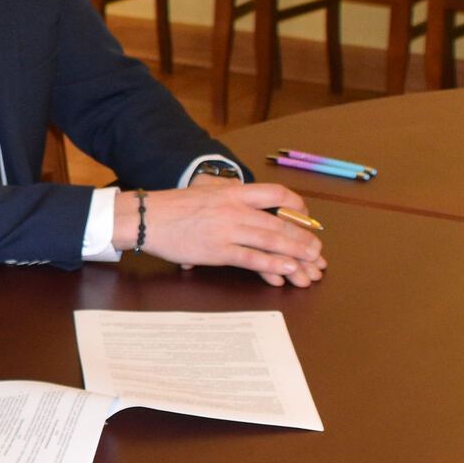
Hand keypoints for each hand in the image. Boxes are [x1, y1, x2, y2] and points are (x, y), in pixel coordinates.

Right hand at [114, 182, 325, 286]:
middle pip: (280, 222)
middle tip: (318, 251)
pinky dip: (272, 265)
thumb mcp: (205, 192)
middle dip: (303, 238)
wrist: (145, 218)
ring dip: (296, 253)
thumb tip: (245, 204)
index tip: (306, 216)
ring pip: (271, 241)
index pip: (275, 193)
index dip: (296, 205)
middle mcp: (235, 209)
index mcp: (233, 192)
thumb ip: (228, 197)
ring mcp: (227, 230)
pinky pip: (252, 258)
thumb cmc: (172, 207)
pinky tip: (286, 271)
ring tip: (311, 263)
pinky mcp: (218, 251)